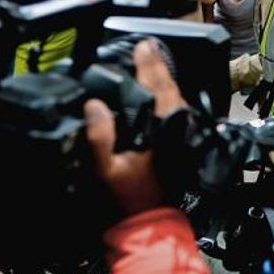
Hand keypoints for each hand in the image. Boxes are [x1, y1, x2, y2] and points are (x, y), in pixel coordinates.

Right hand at [83, 39, 185, 214]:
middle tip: (147, 48)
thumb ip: (99, 137)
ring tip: (150, 64)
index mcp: (161, 132)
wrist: (145, 227)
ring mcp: (180, 140)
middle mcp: (176, 131)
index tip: (143, 46)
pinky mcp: (179, 148)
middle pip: (170, 90)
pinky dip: (165, 99)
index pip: (157, 88)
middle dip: (158, 67)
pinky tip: (155, 97)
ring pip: (175, 101)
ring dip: (163, 81)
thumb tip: (93, 105)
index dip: (148, 64)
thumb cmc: (126, 202)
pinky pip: (175, 114)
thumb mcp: (104, 171)